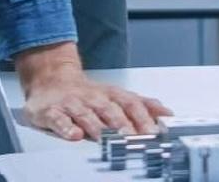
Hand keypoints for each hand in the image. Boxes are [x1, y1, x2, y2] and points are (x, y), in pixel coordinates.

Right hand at [16, 42, 173, 140]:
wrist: (51, 79)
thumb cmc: (87, 93)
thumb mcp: (116, 96)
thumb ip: (142, 105)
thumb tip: (167, 113)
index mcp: (110, 95)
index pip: (130, 103)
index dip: (143, 116)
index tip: (154, 130)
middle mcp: (93, 98)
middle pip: (110, 109)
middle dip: (123, 124)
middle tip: (133, 138)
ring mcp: (73, 104)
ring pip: (87, 114)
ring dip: (98, 127)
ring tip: (107, 138)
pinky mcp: (52, 112)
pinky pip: (59, 119)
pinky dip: (66, 127)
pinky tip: (74, 135)